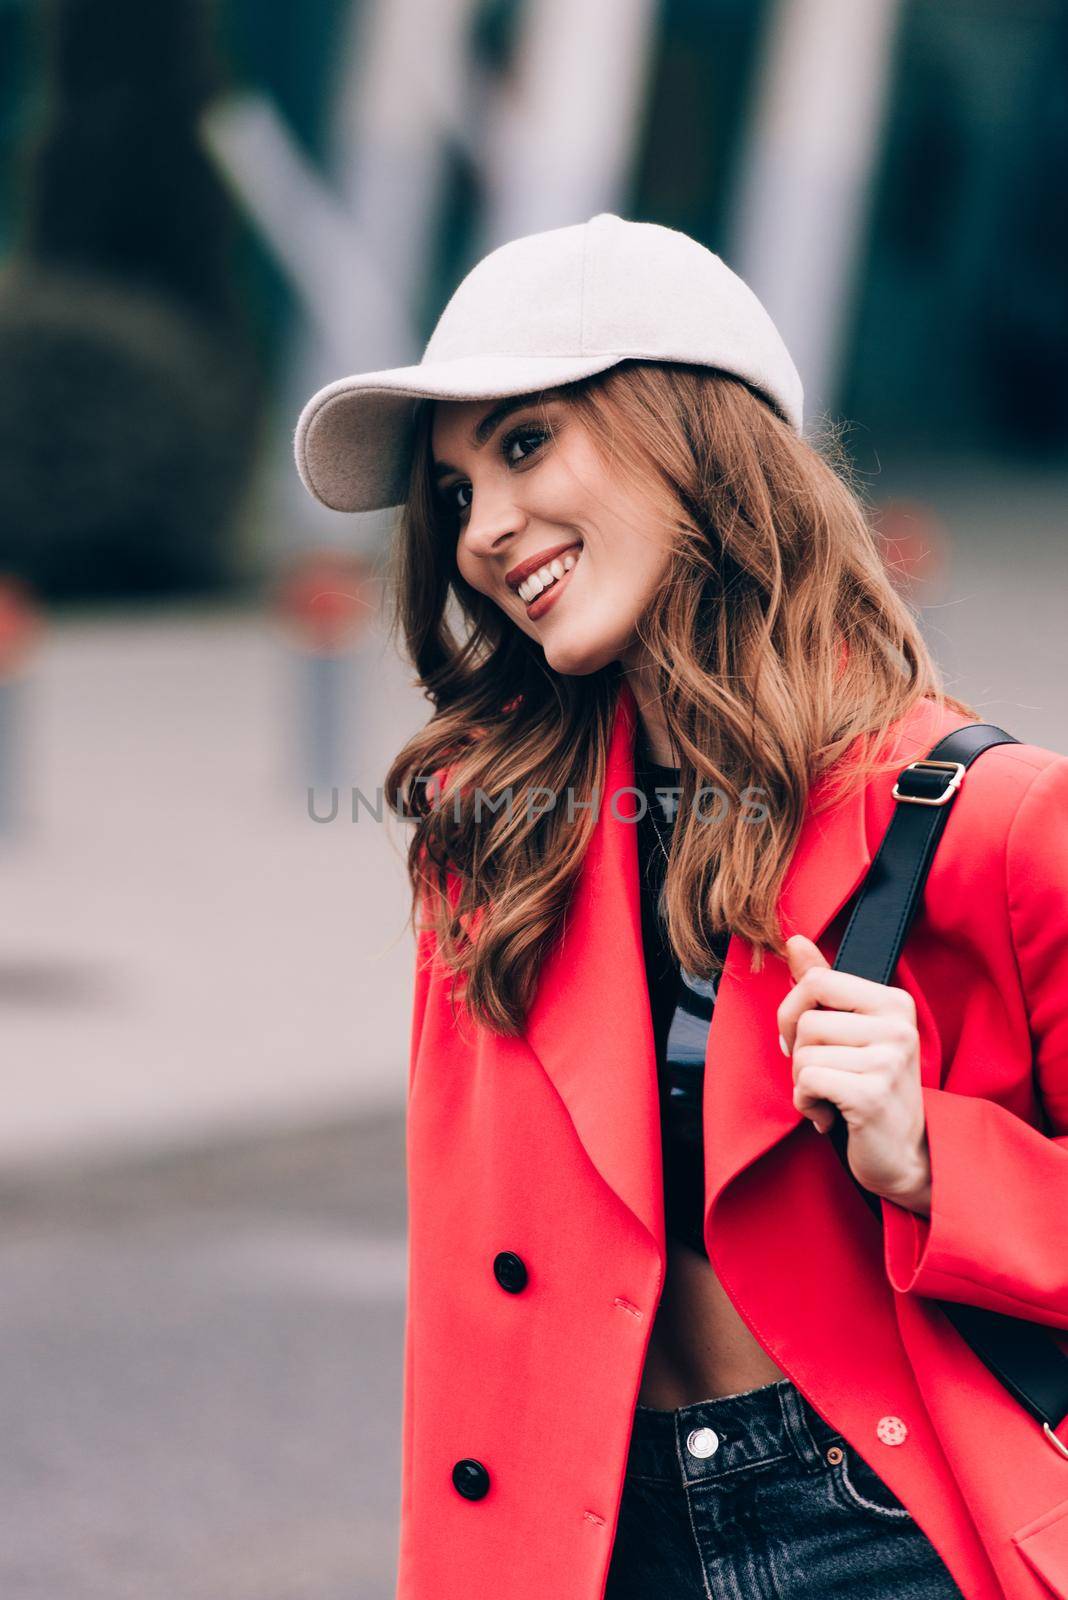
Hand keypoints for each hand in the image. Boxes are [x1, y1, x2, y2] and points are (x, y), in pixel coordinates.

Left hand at [776, 934, 931, 1212]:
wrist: (906, 1156)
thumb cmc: (873, 1089)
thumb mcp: (852, 1031)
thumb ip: (824, 984)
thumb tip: (795, 940)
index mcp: (894, 1003)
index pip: (817, 980)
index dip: (793, 1011)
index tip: (804, 1039)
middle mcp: (898, 1027)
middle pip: (806, 1020)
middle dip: (799, 1055)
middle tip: (823, 1076)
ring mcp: (888, 1061)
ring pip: (803, 1054)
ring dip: (803, 1084)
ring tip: (832, 1097)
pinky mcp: (871, 1095)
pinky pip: (807, 1082)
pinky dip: (806, 1104)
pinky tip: (830, 1116)